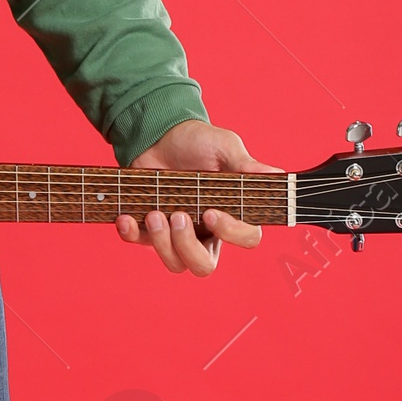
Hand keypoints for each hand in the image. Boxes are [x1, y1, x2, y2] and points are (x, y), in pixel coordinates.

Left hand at [115, 118, 278, 277]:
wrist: (160, 134)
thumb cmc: (198, 143)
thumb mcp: (225, 147)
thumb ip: (247, 164)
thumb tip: (275, 175)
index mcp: (233, 215)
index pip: (246, 239)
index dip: (232, 233)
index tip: (212, 213)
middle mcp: (206, 233)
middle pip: (204, 266)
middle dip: (188, 248)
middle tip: (179, 216)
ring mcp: (177, 235)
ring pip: (175, 264)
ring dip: (162, 242)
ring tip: (154, 212)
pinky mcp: (148, 230)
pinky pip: (140, 245)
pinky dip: (131, 234)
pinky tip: (126, 217)